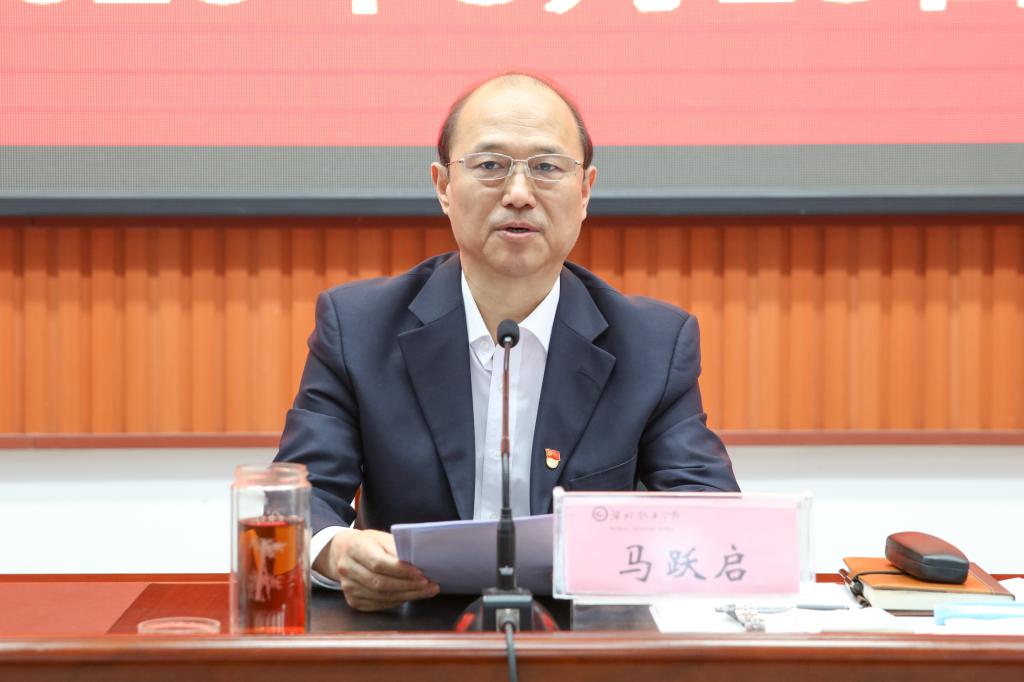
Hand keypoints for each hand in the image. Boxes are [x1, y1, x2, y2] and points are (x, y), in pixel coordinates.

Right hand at [319, 529, 439, 610]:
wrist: (343, 553)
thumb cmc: (368, 543)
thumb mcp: (381, 537)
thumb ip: (396, 548)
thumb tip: (417, 562)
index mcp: (355, 548)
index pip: (378, 563)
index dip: (400, 570)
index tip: (420, 573)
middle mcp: (347, 569)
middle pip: (380, 583)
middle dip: (408, 586)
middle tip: (430, 585)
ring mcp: (348, 587)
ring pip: (381, 596)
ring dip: (407, 595)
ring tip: (426, 591)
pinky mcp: (352, 601)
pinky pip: (378, 605)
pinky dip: (397, 601)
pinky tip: (410, 595)